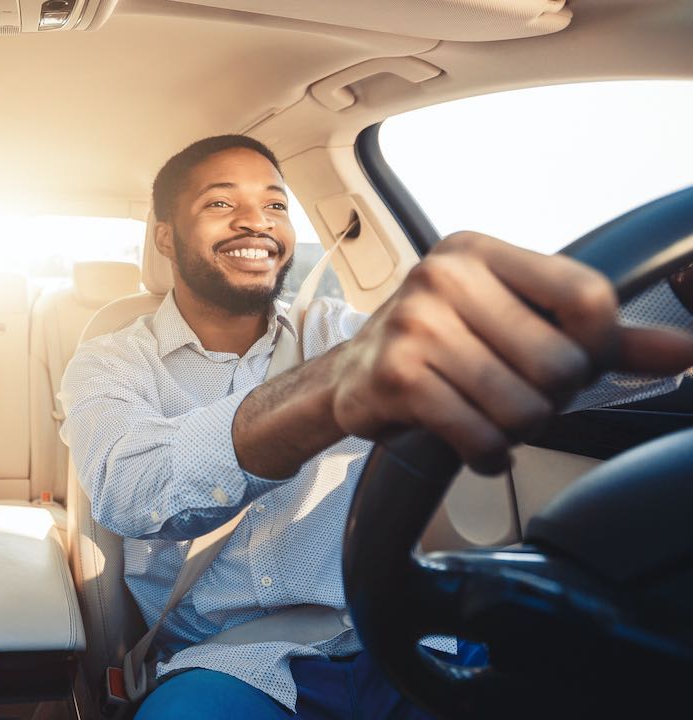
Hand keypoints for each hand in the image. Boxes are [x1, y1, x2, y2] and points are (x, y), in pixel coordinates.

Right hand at [331, 232, 692, 472]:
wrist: (355, 372)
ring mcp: (416, 325)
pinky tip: (475, 443)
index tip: (573, 363)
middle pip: (561, 365)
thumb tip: (682, 351)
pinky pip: (481, 436)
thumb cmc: (439, 342)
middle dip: (550, 399)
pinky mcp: (398, 375)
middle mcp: (444, 277)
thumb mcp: (511, 320)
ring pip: (523, 408)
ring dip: (518, 430)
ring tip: (491, 416)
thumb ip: (595, 335)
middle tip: (517, 393)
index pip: (588, 296)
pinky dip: (489, 455)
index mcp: (479, 252)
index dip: (598, 348)